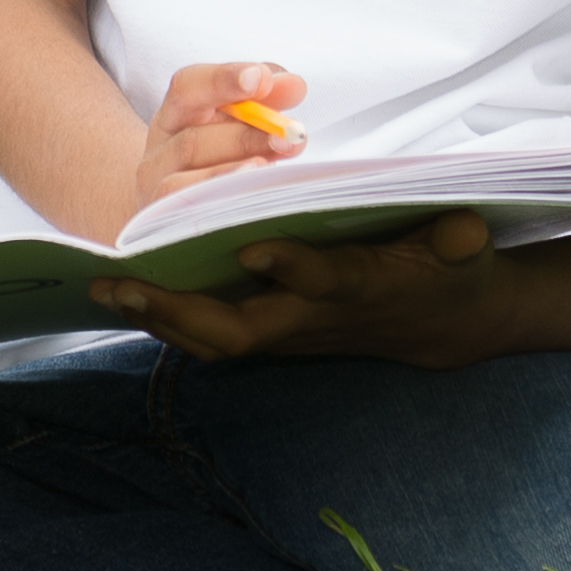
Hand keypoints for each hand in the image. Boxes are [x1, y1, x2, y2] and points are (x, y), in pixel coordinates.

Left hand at [99, 210, 506, 367]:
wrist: (444, 324)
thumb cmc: (452, 272)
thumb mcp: (465, 249)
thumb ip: (458, 241)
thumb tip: (462, 232)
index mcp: (362, 286)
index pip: (323, 282)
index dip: (291, 268)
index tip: (251, 247)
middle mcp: (315, 319)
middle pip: (238, 329)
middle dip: (178, 311)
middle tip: (122, 283)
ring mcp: (289, 332)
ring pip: (213, 338)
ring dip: (158, 317)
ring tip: (105, 288)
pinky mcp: (274, 334)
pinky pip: (210, 334)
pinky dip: (167, 319)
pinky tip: (126, 297)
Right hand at [128, 60, 307, 227]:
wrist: (176, 209)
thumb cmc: (216, 157)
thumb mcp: (236, 123)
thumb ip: (265, 99)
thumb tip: (293, 84)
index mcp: (176, 115)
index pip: (188, 87)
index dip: (223, 80)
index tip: (259, 78)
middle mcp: (159, 149)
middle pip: (192, 139)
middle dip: (246, 135)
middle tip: (290, 135)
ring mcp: (155, 188)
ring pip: (185, 178)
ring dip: (232, 169)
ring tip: (267, 167)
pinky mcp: (163, 220)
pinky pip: (184, 209)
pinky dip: (215, 197)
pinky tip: (246, 194)